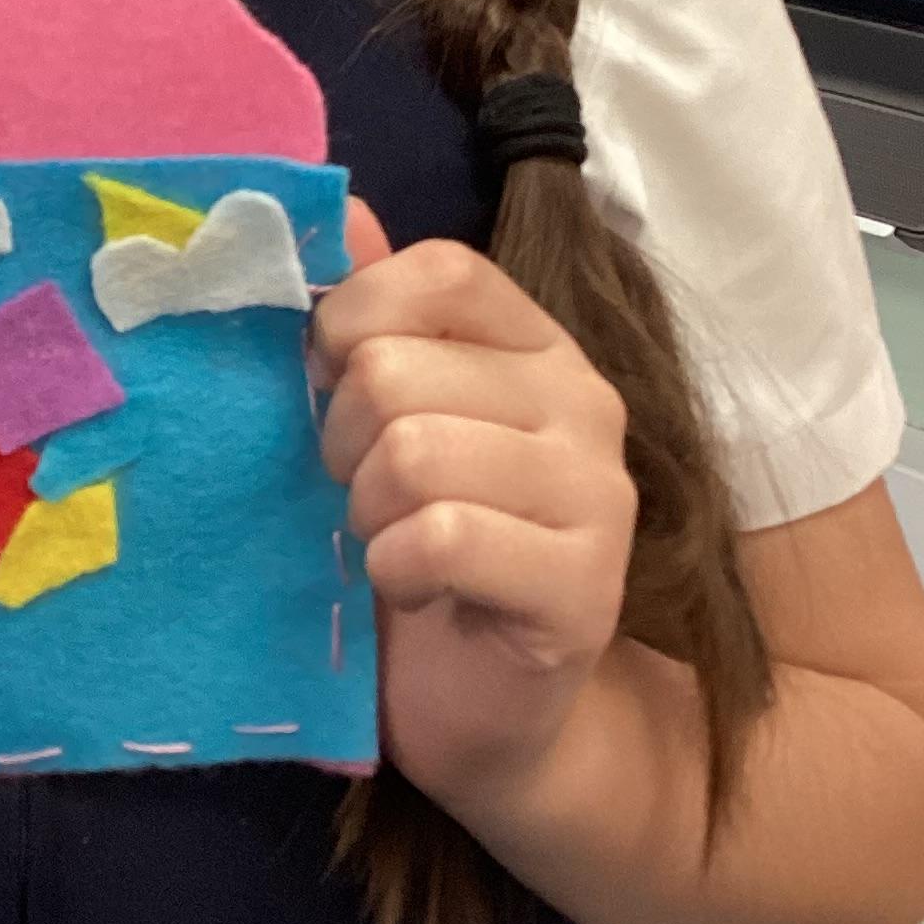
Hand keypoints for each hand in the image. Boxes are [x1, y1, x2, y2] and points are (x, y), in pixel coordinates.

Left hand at [311, 204, 635, 804]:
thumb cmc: (422, 555)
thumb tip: (335, 209)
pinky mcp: (582, 586)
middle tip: (363, 495)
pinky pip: (441, 538)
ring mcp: (595, 494)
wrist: (486, 713)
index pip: (439, 272)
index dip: (353, 320)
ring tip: (393, 545)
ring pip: (413, 452)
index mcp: (534, 345)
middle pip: (396, 371)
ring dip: (370, 513)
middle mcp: (582, 402)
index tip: (329, 386)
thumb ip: (370, 320)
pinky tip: (419, 592)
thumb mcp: (381, 426)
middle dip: (342, 442)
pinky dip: (398, 570)